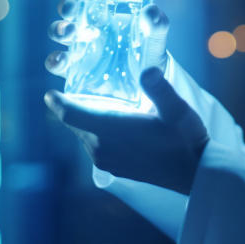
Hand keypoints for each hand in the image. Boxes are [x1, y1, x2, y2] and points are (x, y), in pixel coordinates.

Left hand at [44, 67, 209, 194]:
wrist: (195, 174)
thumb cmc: (186, 139)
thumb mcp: (177, 110)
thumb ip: (160, 89)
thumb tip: (148, 69)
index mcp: (110, 131)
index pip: (71, 114)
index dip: (58, 102)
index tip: (50, 92)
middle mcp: (101, 148)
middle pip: (75, 123)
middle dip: (72, 106)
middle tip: (74, 87)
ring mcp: (106, 161)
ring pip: (84, 134)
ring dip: (84, 119)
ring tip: (91, 102)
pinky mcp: (113, 169)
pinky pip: (93, 145)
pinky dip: (94, 132)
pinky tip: (108, 123)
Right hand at [45, 0, 169, 77]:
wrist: (150, 82)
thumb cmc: (149, 50)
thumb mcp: (156, 35)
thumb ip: (157, 24)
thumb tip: (150, 11)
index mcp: (105, 11)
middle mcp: (89, 26)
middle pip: (69, 11)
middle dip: (67, 8)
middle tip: (73, 11)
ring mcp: (81, 47)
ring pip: (59, 33)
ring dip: (58, 29)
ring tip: (70, 33)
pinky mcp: (76, 70)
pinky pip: (58, 64)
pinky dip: (54, 61)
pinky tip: (60, 61)